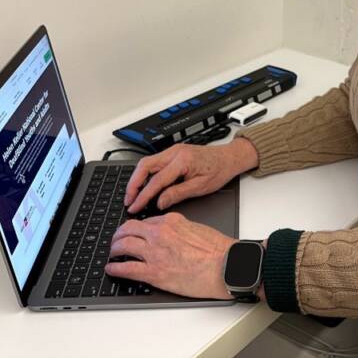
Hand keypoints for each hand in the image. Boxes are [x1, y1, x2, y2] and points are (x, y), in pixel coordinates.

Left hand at [107, 213, 233, 299]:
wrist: (223, 266)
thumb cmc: (216, 250)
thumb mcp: (196, 228)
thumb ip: (179, 228)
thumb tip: (171, 233)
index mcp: (170, 221)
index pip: (145, 221)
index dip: (136, 228)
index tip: (133, 233)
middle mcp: (159, 233)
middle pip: (128, 229)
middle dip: (119, 235)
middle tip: (116, 240)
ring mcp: (154, 253)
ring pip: (123, 246)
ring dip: (114, 249)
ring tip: (112, 253)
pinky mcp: (154, 272)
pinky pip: (126, 268)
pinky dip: (115, 268)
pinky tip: (111, 269)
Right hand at [124, 139, 258, 212]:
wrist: (229, 158)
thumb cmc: (218, 170)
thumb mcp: (200, 187)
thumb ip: (178, 194)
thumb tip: (159, 202)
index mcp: (182, 160)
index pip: (156, 180)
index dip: (143, 196)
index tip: (135, 206)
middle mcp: (175, 152)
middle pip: (144, 165)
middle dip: (133, 183)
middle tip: (128, 200)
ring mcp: (173, 151)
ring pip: (147, 163)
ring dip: (137, 178)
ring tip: (133, 195)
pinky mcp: (173, 153)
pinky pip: (154, 162)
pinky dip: (145, 174)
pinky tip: (144, 186)